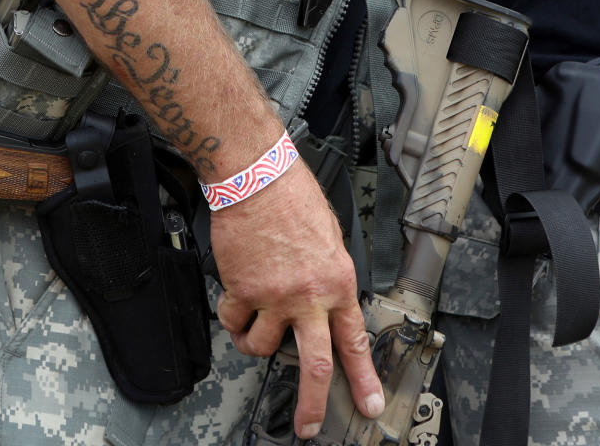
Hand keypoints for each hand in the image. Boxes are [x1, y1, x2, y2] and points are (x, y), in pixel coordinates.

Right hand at [212, 161, 383, 439]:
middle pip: (314, 363)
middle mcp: (309, 296)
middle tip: (308, 426)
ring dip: (255, 345)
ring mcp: (275, 296)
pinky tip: (234, 308)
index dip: (363, 378)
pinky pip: (233, 322)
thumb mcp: (329, 239)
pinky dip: (231, 320)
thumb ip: (327, 277)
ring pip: (263, 346)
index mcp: (338, 282)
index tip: (368, 402)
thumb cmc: (292, 198)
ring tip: (251, 332)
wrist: (257, 178)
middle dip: (312, 403)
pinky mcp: (243, 290)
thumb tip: (321, 302)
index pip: (354, 341)